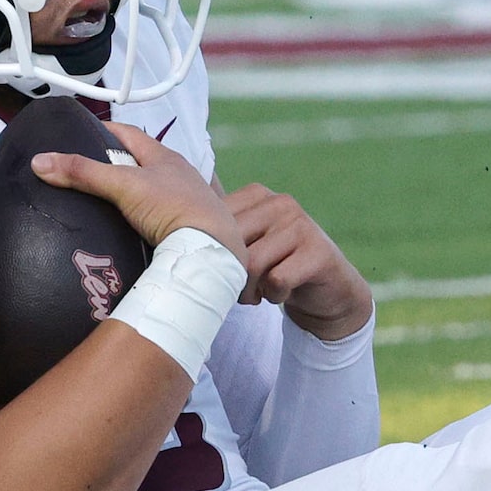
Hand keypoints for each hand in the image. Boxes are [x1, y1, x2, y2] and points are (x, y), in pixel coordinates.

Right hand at [31, 121, 247, 269]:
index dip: (106, 130)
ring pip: (152, 190)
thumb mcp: (122, 185)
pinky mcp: (188, 226)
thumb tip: (41, 162)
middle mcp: (178, 175)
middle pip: (141, 162)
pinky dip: (144, 217)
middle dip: (118, 164)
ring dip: (133, 193)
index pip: (130, 133)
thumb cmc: (174, 208)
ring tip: (107, 202)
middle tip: (90, 171)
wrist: (211, 249)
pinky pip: (160, 215)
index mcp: (165, 157)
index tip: (86, 133)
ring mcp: (186, 201)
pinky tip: (133, 227)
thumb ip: (83, 173)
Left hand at [225, 183, 372, 339]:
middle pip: (232, 244)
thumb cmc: (274, 266)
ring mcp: (302, 224)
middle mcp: (280, 202)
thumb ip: (218, 231)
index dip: (213, 254)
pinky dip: (274, 295)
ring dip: (250, 290)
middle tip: (240, 290)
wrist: (327, 289)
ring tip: (259, 294)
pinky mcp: (318, 252)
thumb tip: (164, 226)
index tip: (225, 270)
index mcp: (257, 194)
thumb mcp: (247, 242)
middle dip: (230, 275)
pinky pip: (277, 280)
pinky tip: (281, 293)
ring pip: (252, 264)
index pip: (214, 221)